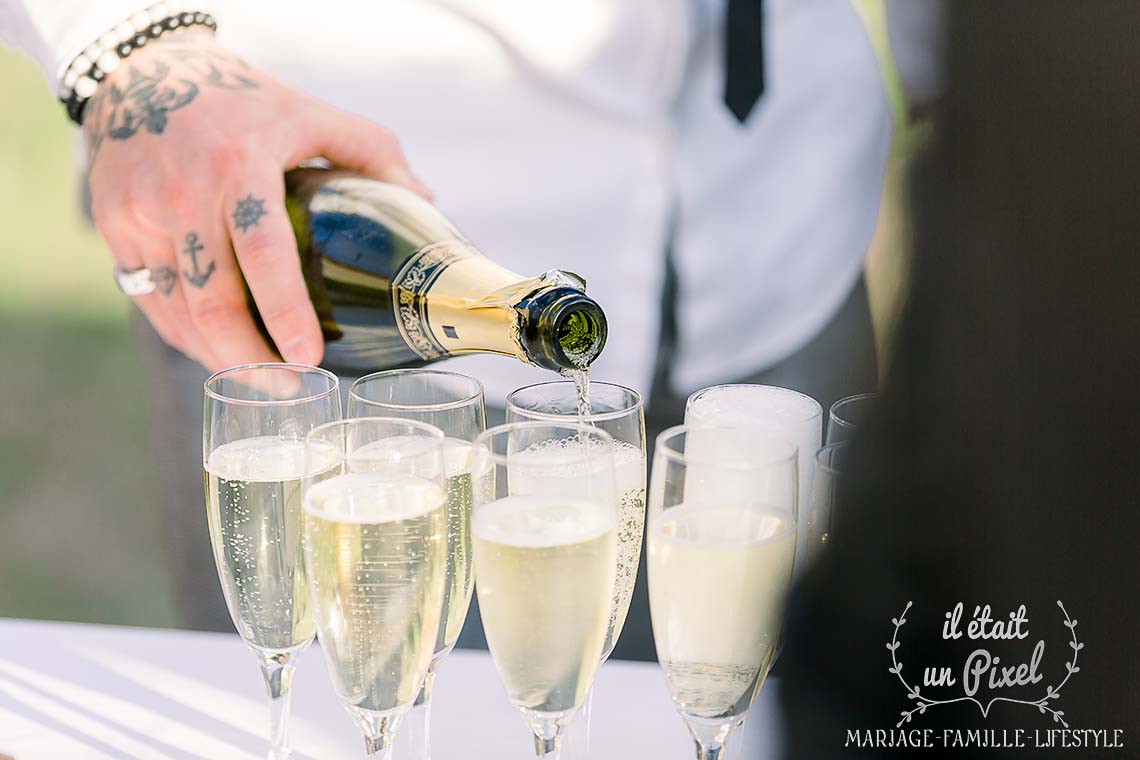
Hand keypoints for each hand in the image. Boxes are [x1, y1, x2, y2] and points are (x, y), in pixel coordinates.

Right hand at [84, 31, 429, 370]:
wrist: (144, 71)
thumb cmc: (246, 101)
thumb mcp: (313, 113)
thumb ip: (373, 154)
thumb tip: (426, 205)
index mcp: (241, 162)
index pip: (262, 249)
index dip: (285, 309)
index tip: (310, 356)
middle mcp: (183, 191)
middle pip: (212, 299)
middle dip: (249, 358)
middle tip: (291, 388)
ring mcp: (139, 212)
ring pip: (176, 311)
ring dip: (218, 357)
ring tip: (260, 382)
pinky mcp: (114, 227)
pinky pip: (150, 300)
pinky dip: (185, 336)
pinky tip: (219, 353)